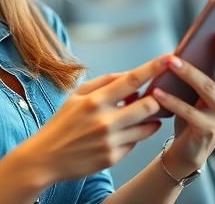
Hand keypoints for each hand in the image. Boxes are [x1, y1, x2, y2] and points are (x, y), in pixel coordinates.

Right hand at [20, 55, 176, 182]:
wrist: (46, 157)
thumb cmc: (62, 122)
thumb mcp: (76, 96)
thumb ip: (104, 82)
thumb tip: (130, 77)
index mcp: (95, 100)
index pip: (131, 80)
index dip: (152, 68)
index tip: (169, 57)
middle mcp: (105, 120)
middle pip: (148, 105)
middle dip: (155, 100)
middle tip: (151, 98)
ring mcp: (111, 141)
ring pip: (147, 126)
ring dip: (150, 119)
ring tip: (142, 115)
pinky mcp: (113, 157)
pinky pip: (135, 143)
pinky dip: (134, 136)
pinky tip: (122, 134)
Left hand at [158, 25, 214, 177]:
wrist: (189, 148)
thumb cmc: (194, 112)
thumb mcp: (200, 90)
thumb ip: (202, 70)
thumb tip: (191, 44)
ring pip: (207, 89)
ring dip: (189, 73)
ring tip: (172, 60)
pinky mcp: (206, 129)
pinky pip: (187, 111)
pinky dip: (171, 100)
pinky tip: (157, 91)